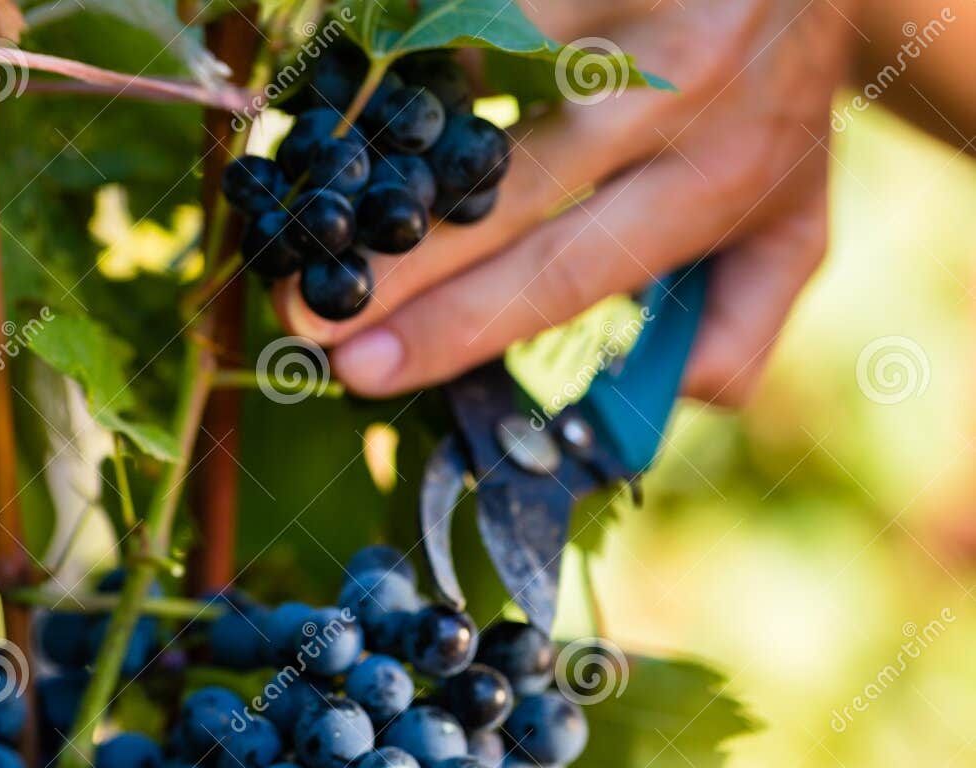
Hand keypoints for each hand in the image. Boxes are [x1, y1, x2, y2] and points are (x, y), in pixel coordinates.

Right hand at [276, 0, 852, 405]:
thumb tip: (656, 404)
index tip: (361, 367)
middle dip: (392, 259)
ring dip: (379, 142)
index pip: (562, 272)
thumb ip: (738, 333)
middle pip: (501, 187)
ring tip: (307, 202)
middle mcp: (675, 88)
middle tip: (298, 310)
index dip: (455, 324)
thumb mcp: (792, 235)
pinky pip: (470, 3)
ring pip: (472, 66)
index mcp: (713, 184)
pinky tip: (346, 105)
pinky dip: (398, 51)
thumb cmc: (779, 111)